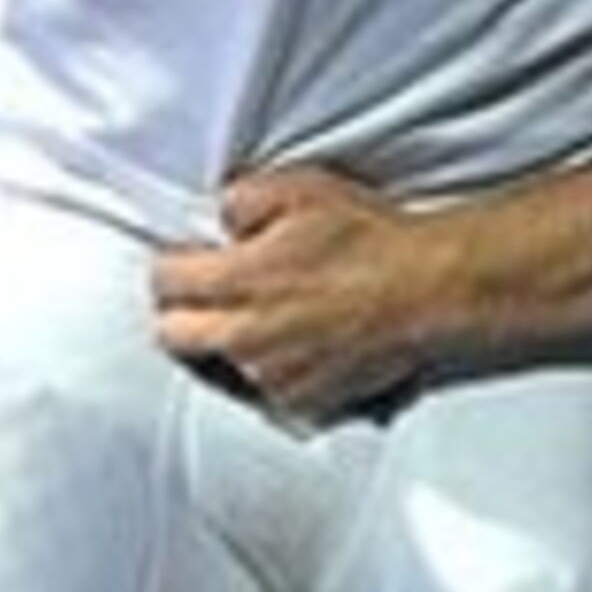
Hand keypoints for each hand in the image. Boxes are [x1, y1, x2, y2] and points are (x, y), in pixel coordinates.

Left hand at [152, 168, 446, 426]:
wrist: (428, 292)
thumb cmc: (371, 240)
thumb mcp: (302, 189)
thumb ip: (242, 200)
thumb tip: (222, 218)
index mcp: (236, 280)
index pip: (162, 281)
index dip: (174, 266)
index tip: (190, 260)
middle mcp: (243, 335)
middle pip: (171, 336)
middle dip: (182, 312)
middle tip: (211, 295)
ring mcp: (270, 375)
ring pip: (218, 365)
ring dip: (231, 343)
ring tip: (268, 318)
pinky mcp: (302, 402)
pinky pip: (265, 391)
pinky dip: (273, 372)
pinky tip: (300, 345)